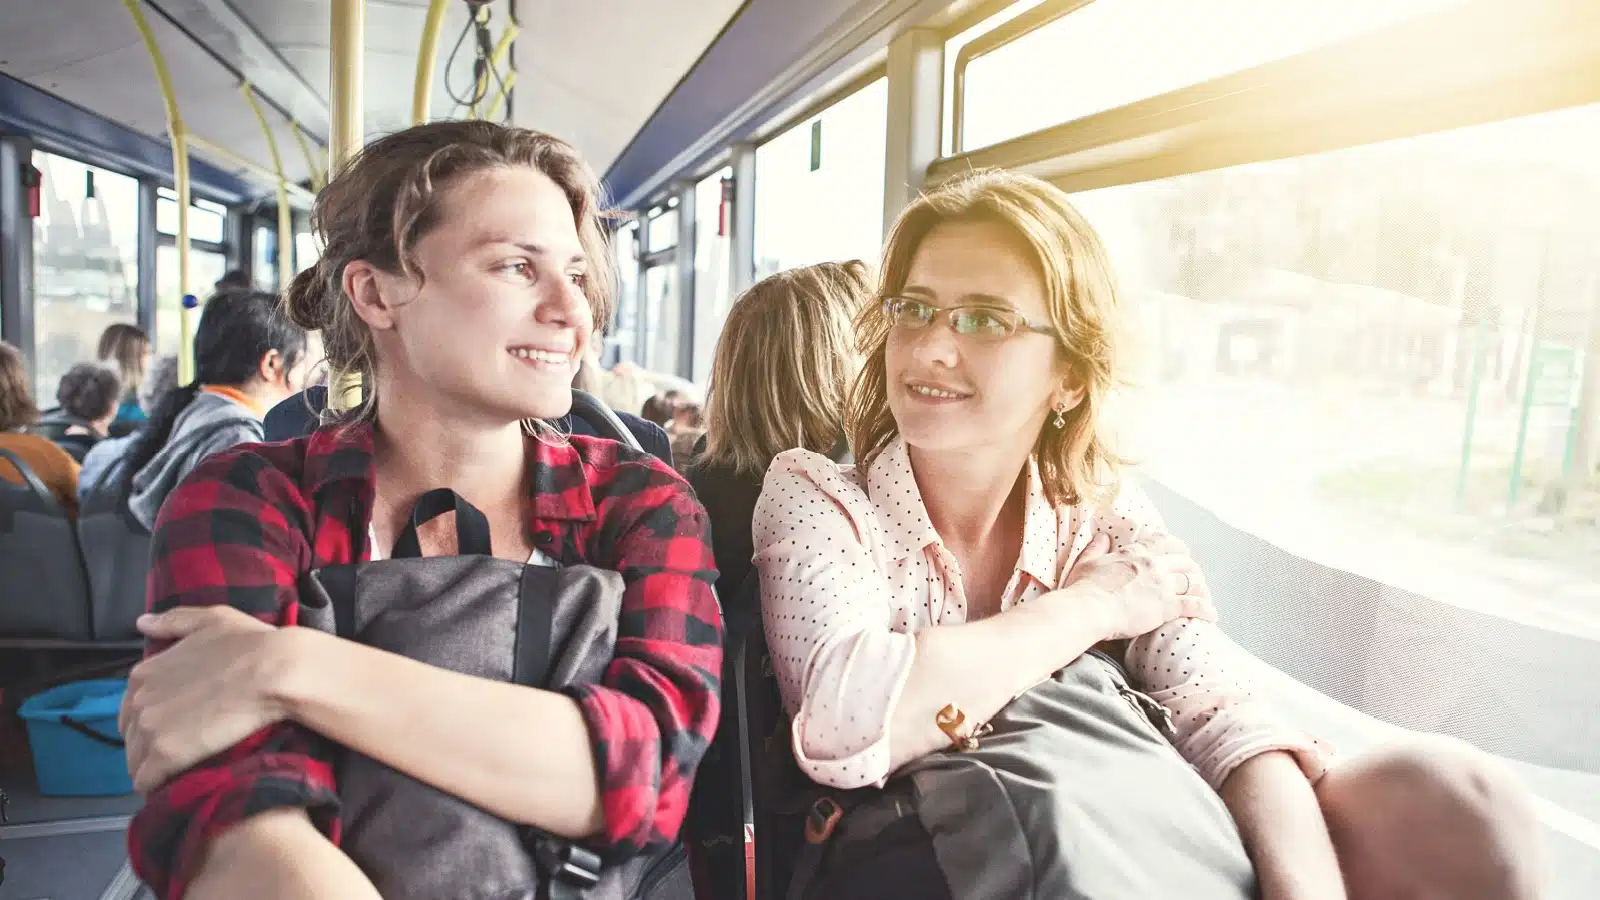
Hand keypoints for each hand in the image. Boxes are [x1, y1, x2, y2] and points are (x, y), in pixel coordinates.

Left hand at [120, 606, 301, 792]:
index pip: (131, 708)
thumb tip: (143, 623)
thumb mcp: (213, 619)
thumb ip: (173, 621)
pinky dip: (159, 785)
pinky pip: (147, 781)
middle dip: (149, 745)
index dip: (153, 719)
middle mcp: (140, 701)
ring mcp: (150, 729)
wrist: (276, 671)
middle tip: (183, 748)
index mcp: (146, 672)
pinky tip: (178, 782)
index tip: (175, 726)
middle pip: (131, 737)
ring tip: (182, 770)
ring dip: (154, 767)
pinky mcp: (165, 756)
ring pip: (136, 762)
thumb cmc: (251, 644)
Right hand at [1062, 531, 1216, 639]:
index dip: (1177, 546)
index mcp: (1136, 552)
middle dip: (1193, 569)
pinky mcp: (1167, 606)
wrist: (1089, 609)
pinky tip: (1212, 615)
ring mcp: (1162, 585)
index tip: (1182, 552)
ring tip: (1205, 597)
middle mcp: (1154, 564)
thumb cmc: (1084, 588)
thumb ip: (1097, 548)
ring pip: (1193, 582)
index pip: (1164, 541)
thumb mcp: (1087, 561)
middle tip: (1195, 578)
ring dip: (1201, 589)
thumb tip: (1103, 537)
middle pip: (1184, 562)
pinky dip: (1206, 610)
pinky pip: (1194, 605)